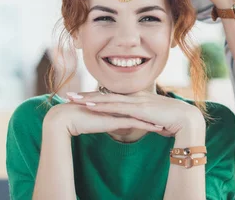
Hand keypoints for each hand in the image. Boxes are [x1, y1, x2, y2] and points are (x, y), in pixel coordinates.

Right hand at [44, 100, 163, 136]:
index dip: (147, 110)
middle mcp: (118, 106)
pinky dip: (148, 126)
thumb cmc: (79, 120)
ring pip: (141, 115)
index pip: (135, 107)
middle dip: (155, 113)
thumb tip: (121, 127)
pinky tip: (158, 129)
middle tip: (168, 116)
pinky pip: (135, 123)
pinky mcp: (114, 119)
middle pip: (141, 109)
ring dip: (155, 119)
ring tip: (168, 123)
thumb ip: (111, 122)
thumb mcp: (100, 121)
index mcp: (115, 105)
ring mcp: (117, 112)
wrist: (67, 118)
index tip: (159, 114)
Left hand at [66, 91, 205, 137]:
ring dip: (88, 99)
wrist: (187, 119)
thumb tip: (139, 125)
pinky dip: (101, 105)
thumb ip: (145, 120)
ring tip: (72, 99)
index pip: (113, 97)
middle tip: (68, 95)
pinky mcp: (137, 108)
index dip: (96, 97)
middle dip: (86, 95)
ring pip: (107, 99)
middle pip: (105, 95)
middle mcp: (135, 97)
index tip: (81, 98)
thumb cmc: (174, 121)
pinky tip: (89, 105)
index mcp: (138, 99)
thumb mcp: (154, 120)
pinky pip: (115, 106)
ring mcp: (136, 101)